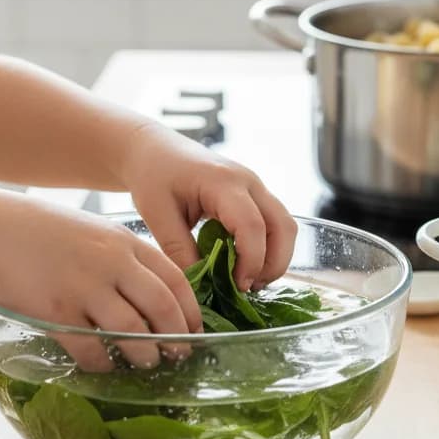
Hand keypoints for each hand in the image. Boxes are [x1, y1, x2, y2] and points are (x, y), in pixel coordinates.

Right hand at [0, 194, 201, 369]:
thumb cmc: (45, 233)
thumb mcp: (97, 233)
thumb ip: (126, 258)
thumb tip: (154, 297)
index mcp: (126, 242)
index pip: (177, 279)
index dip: (191, 310)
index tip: (196, 329)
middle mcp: (112, 263)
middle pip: (162, 307)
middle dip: (177, 338)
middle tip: (180, 355)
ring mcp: (86, 287)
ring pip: (133, 332)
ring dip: (146, 355)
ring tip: (147, 364)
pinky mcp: (58, 311)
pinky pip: (92, 348)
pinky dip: (103, 362)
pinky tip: (104, 365)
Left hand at [121, 123, 297, 291]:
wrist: (154, 150)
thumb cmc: (153, 176)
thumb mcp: (157, 215)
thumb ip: (179, 251)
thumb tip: (201, 286)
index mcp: (223, 182)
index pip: (252, 226)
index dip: (251, 261)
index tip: (237, 286)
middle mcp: (248, 181)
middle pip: (282, 226)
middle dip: (274, 263)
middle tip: (248, 288)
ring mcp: (254, 185)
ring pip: (285, 225)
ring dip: (275, 256)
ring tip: (247, 280)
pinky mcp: (254, 193)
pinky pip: (274, 222)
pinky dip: (268, 246)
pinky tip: (244, 264)